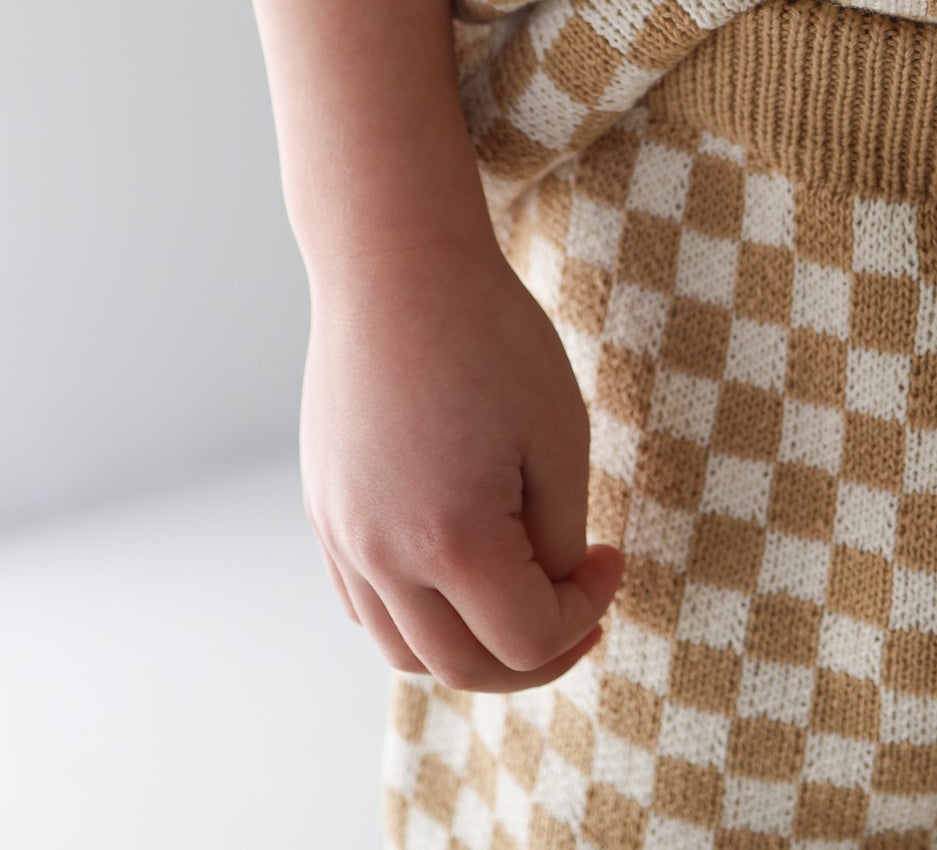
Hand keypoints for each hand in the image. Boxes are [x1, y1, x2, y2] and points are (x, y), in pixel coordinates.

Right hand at [299, 231, 624, 687]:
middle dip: (534, 655)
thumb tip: (552, 587)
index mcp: (451, 540)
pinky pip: (365, 604)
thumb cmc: (490, 337)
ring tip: (520, 595)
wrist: (397, 266)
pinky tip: (459, 568)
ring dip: (470, 646)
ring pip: (404, 650)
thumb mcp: (558, 436)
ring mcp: (342, 536)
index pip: (528, 640)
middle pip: (462, 669)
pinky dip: (416, 614)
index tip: (613, 559)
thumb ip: (558, 535)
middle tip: (580, 608)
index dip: (587, 613)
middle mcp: (382, 555)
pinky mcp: (323, 510)